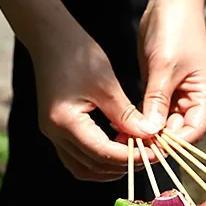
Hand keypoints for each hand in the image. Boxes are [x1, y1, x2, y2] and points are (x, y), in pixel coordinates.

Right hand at [31, 26, 160, 180]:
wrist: (50, 36)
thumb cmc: (77, 53)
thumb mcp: (107, 84)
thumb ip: (127, 116)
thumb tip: (150, 136)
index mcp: (66, 122)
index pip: (104, 154)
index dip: (132, 158)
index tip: (156, 153)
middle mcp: (55, 134)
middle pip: (95, 167)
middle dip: (125, 165)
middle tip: (150, 154)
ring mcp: (54, 134)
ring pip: (85, 169)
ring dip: (112, 167)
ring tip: (136, 153)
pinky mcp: (58, 131)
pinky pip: (79, 159)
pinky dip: (100, 160)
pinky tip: (119, 148)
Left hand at [135, 0, 205, 143]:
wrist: (170, 0)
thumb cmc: (175, 29)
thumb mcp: (165, 67)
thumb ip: (158, 100)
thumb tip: (151, 131)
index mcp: (204, 95)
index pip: (194, 131)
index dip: (176, 143)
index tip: (153, 148)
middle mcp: (194, 99)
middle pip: (179, 131)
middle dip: (159, 139)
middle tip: (133, 146)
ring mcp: (178, 93)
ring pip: (164, 123)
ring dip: (148, 130)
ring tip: (126, 137)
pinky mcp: (162, 87)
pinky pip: (154, 110)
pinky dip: (142, 118)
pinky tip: (125, 123)